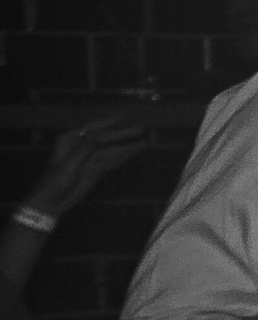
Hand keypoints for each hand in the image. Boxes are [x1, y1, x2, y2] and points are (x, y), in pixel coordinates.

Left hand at [26, 117, 147, 216]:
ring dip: (126, 147)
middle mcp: (80, 147)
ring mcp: (89, 159)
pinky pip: (110, 162)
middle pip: (105, 138)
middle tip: (141, 129)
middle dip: (123, 134)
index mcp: (70, 141)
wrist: (52, 202)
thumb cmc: (54, 182)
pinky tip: (132, 155)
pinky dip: (121, 159)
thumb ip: (82, 150)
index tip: (123, 117)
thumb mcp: (68, 166)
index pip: (92, 129)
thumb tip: (94, 134)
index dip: (108, 122)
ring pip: (110, 150)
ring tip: (143, 144)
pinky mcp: (94, 170)